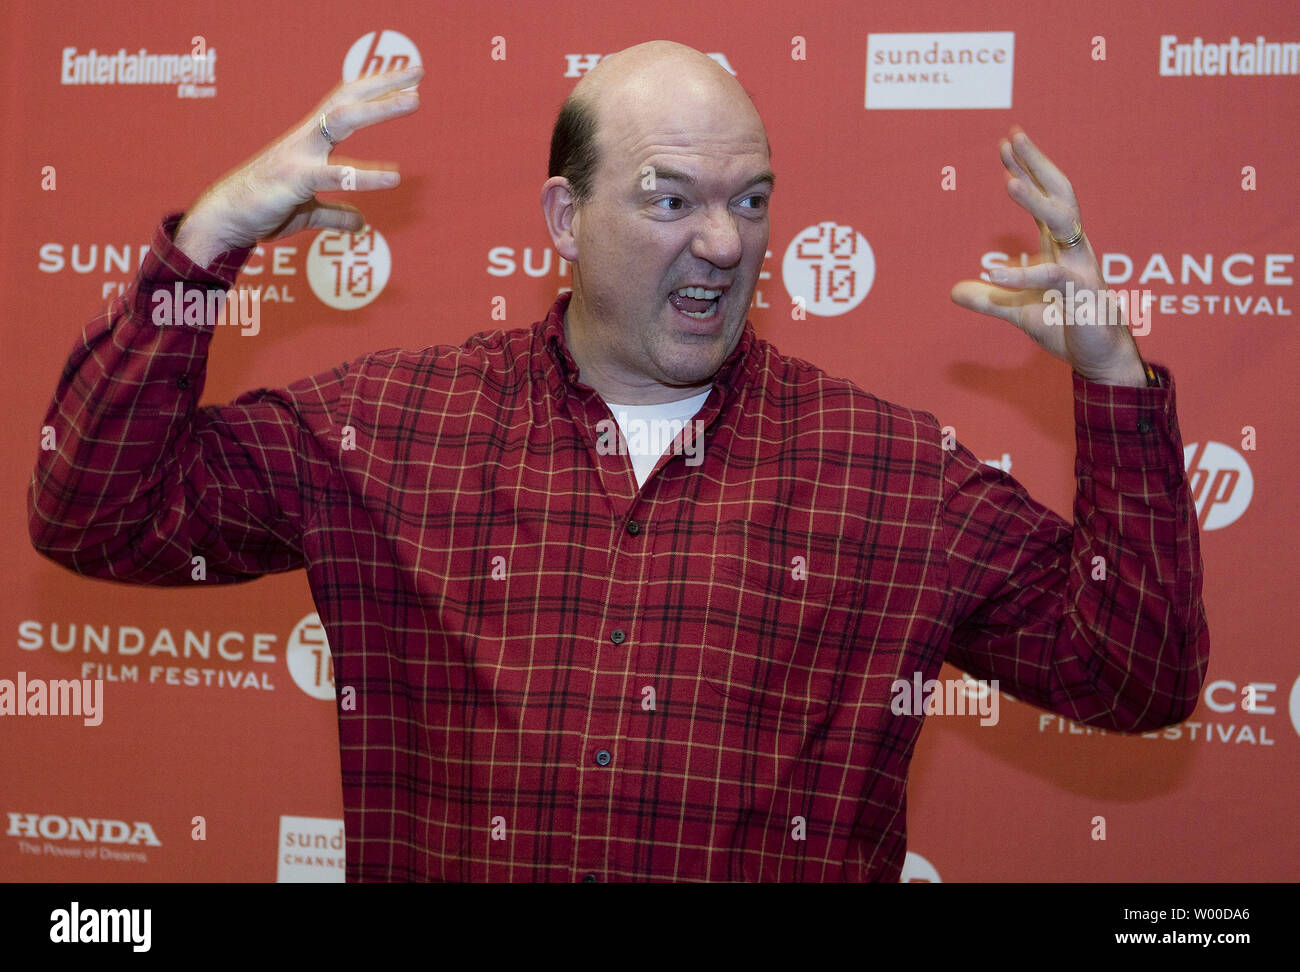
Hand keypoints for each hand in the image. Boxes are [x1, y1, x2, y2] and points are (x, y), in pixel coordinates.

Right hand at [174, 65, 423, 266]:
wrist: (224, 220)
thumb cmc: (262, 209)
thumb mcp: (307, 212)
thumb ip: (336, 213)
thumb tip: (361, 222)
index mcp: (311, 141)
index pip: (346, 103)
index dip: (375, 87)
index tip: (407, 78)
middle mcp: (307, 139)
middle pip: (348, 99)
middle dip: (382, 83)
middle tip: (418, 72)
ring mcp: (300, 156)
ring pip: (343, 121)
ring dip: (380, 107)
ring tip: (414, 100)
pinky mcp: (295, 180)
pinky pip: (335, 175)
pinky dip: (367, 175)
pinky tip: (395, 179)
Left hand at [950, 127, 1146, 385]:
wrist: (1098, 357)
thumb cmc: (1066, 325)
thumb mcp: (1017, 311)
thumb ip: (988, 298)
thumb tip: (954, 291)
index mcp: (1060, 246)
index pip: (1043, 199)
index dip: (1025, 171)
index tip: (1005, 144)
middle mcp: (1074, 248)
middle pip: (1059, 193)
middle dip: (1036, 163)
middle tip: (1013, 136)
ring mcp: (1081, 267)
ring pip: (1064, 222)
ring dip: (1035, 201)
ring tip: (1007, 182)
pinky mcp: (1083, 294)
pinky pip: (1053, 277)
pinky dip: (1022, 274)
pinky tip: (993, 274)